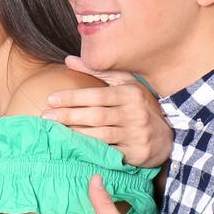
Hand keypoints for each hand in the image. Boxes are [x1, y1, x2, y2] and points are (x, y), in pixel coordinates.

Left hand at [42, 56, 172, 168]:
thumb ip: (98, 71)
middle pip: (96, 115)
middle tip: (45, 117)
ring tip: (54, 132)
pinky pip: (109, 153)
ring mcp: (137, 135)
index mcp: (131, 93)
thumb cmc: (140, 106)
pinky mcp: (136, 154)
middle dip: (68, 116)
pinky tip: (75, 148)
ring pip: (101, 135)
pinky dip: (91, 150)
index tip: (50, 99)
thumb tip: (68, 59)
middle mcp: (135, 113)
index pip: (97, 95)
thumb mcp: (125, 84)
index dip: (73, 97)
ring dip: (75, 134)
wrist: (168, 136)